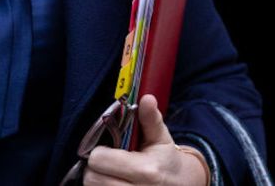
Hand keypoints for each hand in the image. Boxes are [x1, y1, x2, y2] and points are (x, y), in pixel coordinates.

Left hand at [83, 95, 208, 185]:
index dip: (99, 152)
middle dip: (96, 168)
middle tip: (107, 162)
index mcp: (145, 170)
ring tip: (110, 173)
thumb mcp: (161, 138)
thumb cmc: (166, 161)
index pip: (99, 160)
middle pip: (92, 179)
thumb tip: (147, 98)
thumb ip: (150, 119)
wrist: (182, 185)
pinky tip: (113, 181)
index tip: (108, 149)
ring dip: (98, 180)